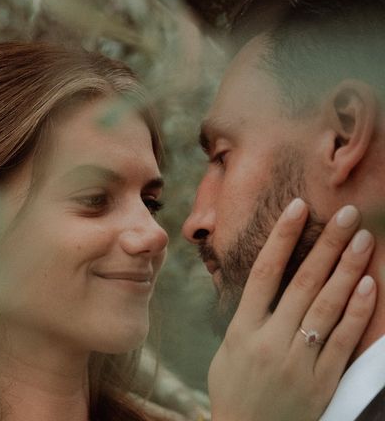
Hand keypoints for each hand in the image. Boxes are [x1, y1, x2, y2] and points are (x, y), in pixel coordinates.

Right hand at [208, 199, 376, 420]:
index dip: (284, 236)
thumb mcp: (228, 348)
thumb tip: (269, 283)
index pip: (265, 271)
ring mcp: (298, 361)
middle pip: (304, 282)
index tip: (299, 207)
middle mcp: (271, 340)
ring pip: (328, 306)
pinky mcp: (321, 382)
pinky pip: (343, 341)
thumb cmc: (233, 388)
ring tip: (363, 240)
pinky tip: (368, 285)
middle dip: (327, 244)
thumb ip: (249, 317)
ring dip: (347, 269)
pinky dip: (357, 311)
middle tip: (348, 214)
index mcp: (243, 329)